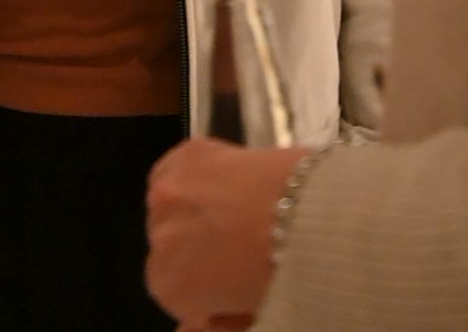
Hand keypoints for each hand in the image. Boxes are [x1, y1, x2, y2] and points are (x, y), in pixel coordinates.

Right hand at [146, 138, 304, 325]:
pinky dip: (192, 178)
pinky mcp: (188, 153)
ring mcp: (168, 190)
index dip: (203, 292)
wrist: (309, 212)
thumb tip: (185, 330)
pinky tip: (223, 183)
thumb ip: (216, 326)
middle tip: (236, 252)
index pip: (172, 293)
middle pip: (169, 247)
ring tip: (232, 214)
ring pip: (169, 206)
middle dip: (196, 252)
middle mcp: (159, 236)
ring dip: (190, 212)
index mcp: (168, 284)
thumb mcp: (251, 315)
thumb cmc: (282, 271)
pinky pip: (175, 170)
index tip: (230, 289)